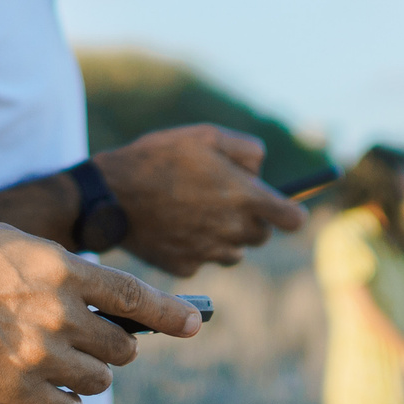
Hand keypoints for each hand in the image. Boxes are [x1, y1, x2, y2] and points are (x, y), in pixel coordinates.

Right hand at [0, 223, 200, 403]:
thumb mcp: (12, 242)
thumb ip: (60, 266)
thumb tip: (97, 293)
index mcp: (61, 269)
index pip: (134, 296)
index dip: (170, 314)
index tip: (193, 325)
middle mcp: (58, 313)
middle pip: (120, 346)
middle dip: (113, 346)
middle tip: (95, 342)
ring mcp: (38, 355)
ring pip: (97, 380)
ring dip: (89, 375)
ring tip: (66, 365)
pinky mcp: (15, 392)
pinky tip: (55, 395)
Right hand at [96, 125, 306, 275]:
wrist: (110, 194)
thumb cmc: (158, 158)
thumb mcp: (205, 135)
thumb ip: (245, 149)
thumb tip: (261, 169)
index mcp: (244, 197)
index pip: (292, 220)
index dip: (292, 214)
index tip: (287, 210)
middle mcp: (233, 230)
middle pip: (261, 236)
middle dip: (250, 220)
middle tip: (223, 201)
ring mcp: (209, 252)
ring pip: (234, 252)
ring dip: (224, 236)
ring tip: (194, 213)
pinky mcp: (186, 267)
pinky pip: (202, 260)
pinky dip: (194, 247)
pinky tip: (172, 227)